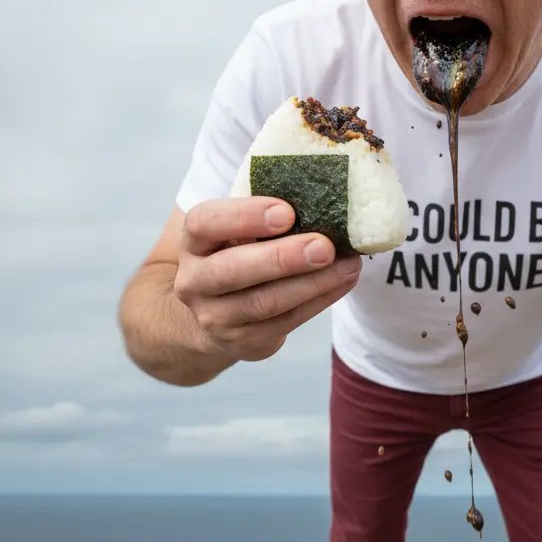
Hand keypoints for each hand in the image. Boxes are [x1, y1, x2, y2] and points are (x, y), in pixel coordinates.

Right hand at [173, 197, 361, 361]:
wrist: (218, 313)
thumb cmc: (240, 254)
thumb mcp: (240, 230)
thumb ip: (268, 215)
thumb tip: (325, 199)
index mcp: (194, 242)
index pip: (205, 223)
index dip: (244, 216)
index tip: (287, 212)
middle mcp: (195, 281)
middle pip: (233, 270)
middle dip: (283, 258)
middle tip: (324, 246)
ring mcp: (216, 317)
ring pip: (264, 302)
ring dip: (312, 282)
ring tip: (347, 265)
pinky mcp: (244, 342)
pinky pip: (287, 321)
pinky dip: (320, 299)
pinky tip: (343, 281)